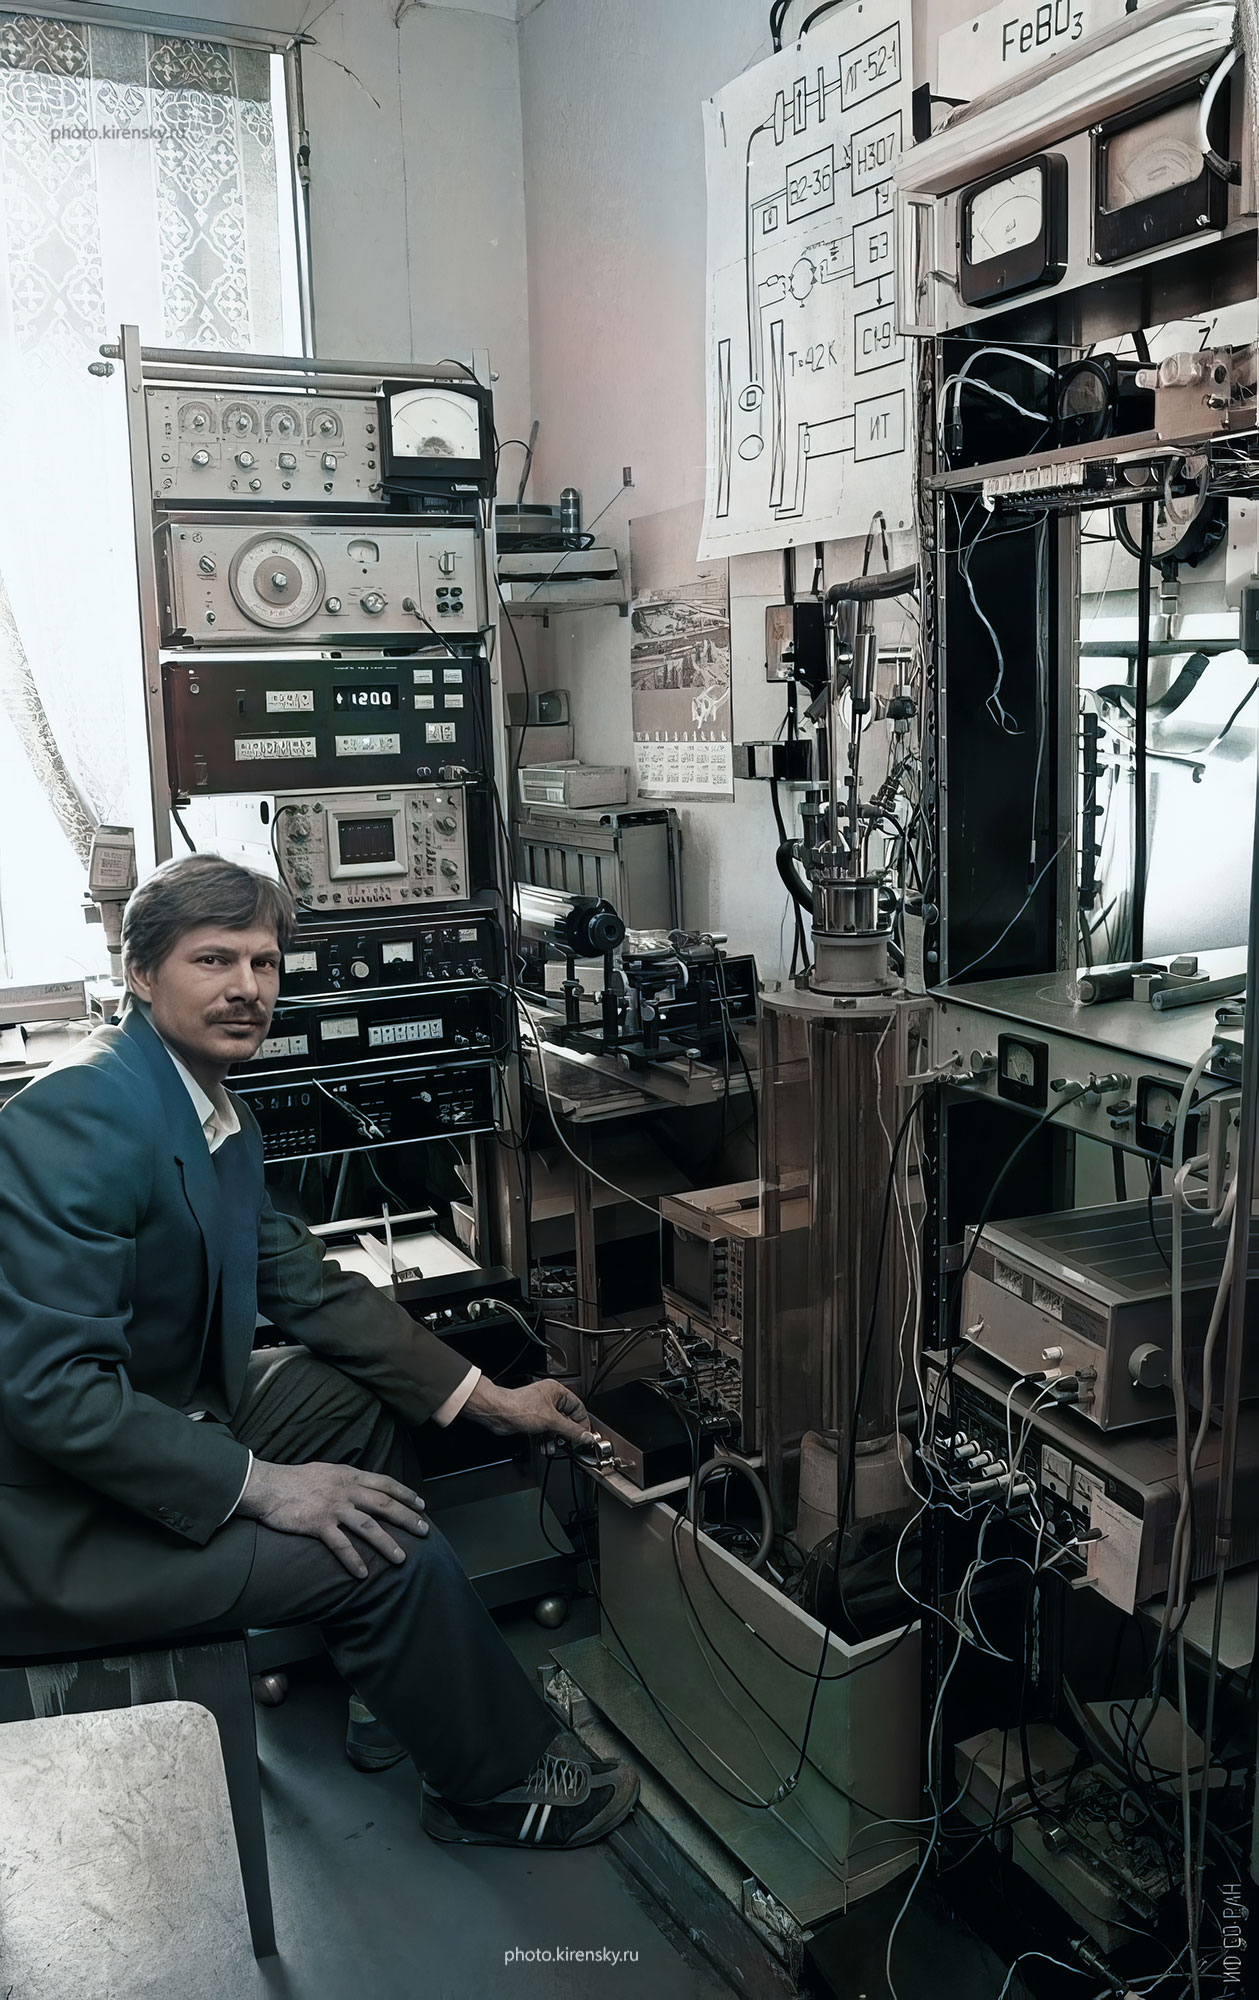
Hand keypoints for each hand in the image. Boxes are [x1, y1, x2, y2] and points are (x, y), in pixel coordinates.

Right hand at [236, 1459, 427, 1578]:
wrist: (269, 1486)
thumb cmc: (296, 1480)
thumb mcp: (327, 1471)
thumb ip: (347, 1480)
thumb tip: (363, 1487)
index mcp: (349, 1476)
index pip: (385, 1483)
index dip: (406, 1494)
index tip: (421, 1505)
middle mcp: (346, 1490)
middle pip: (384, 1504)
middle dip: (407, 1518)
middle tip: (424, 1531)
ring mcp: (333, 1507)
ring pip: (367, 1526)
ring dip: (386, 1543)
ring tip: (401, 1558)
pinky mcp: (318, 1524)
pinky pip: (340, 1545)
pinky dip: (352, 1560)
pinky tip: (362, 1574)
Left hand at [463, 1375, 596, 1447]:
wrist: (499, 1414)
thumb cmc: (519, 1408)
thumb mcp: (552, 1422)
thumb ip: (571, 1430)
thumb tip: (586, 1436)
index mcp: (557, 1392)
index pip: (578, 1407)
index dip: (583, 1423)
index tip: (585, 1436)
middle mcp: (549, 1399)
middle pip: (567, 1419)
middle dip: (567, 1434)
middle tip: (570, 1443)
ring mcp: (541, 1410)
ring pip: (555, 1427)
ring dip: (555, 1440)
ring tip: (554, 1447)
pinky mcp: (533, 1420)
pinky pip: (545, 1432)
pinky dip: (546, 1441)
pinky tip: (545, 1448)